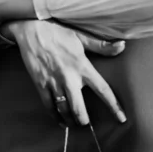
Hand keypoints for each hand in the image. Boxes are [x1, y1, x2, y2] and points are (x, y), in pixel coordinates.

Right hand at [7, 20, 126, 125]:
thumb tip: (122, 46)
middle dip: (83, 120)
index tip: (121, 119)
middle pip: (79, 108)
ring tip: (74, 123)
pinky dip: (54, 115)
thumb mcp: (81, 36)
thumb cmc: (57, 31)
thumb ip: (101, 46)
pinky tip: (59, 120)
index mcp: (82, 67)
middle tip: (86, 123)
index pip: (103, 90)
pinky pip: (49, 106)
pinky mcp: (40, 84)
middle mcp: (69, 78)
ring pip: (64, 110)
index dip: (114, 106)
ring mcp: (53, 82)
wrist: (30, 28)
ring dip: (70, 120)